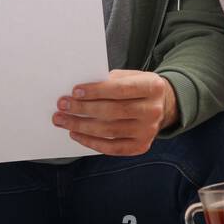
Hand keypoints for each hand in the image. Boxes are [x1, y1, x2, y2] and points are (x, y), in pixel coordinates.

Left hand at [53, 69, 177, 155]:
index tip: (75, 92)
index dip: (96, 91)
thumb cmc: (138, 88)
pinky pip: (112, 147)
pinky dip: (91, 142)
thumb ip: (109, 81)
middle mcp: (153, 110)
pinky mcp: (141, 146)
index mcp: (153, 87)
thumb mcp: (130, 76)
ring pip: (109, 130)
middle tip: (62, 106)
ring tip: (63, 120)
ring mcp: (148, 131)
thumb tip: (79, 93)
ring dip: (81, 126)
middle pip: (113, 111)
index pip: (120, 89)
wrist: (161, 106)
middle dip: (83, 109)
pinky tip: (76, 134)